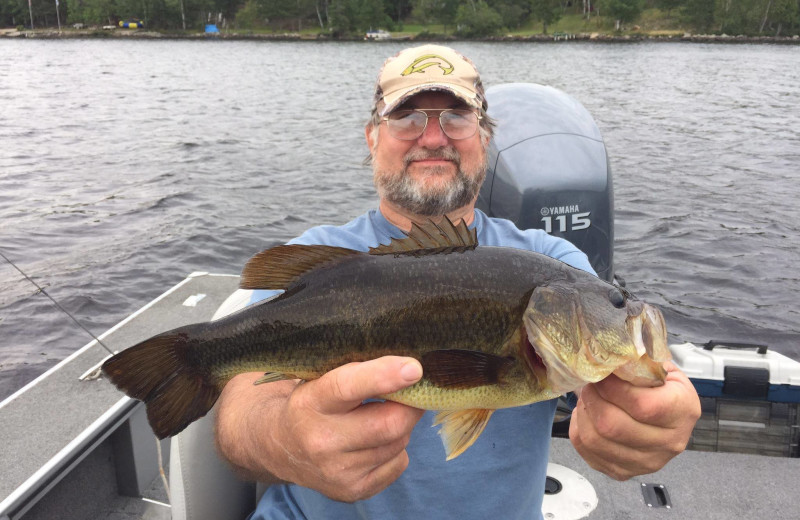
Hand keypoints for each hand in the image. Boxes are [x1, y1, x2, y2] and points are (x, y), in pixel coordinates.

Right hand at [215, 356, 424, 501]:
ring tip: (382, 415)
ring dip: (401, 426)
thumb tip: (406, 363)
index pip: (349, 387)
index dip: (384, 376)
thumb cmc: (311, 402)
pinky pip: (398, 463)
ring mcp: (337, 470)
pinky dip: (396, 449)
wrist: (279, 447)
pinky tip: (375, 441)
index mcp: (311, 402)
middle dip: (410, 405)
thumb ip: (357, 369)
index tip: (414, 368)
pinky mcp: (352, 490)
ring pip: (397, 442)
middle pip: (388, 423)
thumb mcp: (320, 377)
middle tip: (413, 391)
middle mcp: (321, 440)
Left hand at [569, 361, 700, 479]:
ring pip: (595, 440)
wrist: (669, 414)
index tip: (603, 373)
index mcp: (683, 411)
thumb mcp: (661, 367)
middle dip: (593, 398)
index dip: (613, 388)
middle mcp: (669, 443)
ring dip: (583, 412)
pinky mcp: (624, 471)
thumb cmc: (663, 386)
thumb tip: (605, 356)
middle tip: (590, 383)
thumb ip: (638, 363)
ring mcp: (646, 462)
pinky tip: (587, 415)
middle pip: (613, 426)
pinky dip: (579, 428)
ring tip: (588, 396)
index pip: (642, 406)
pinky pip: (587, 451)